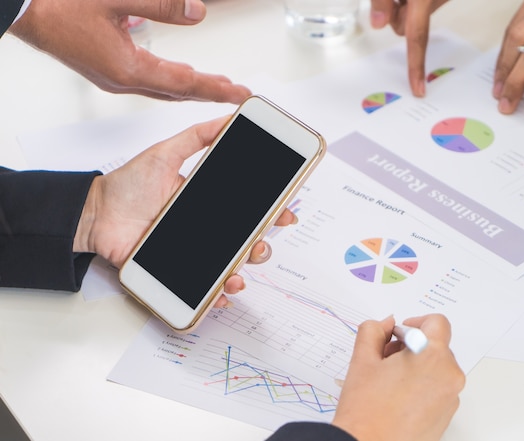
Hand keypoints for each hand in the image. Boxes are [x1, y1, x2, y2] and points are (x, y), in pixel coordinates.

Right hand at [9, 0, 250, 103]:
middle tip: (235, 93)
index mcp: (128, 70)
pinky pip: (148, 82)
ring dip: (191, 87)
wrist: (26, 12)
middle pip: (177, 92)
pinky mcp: (107, 72)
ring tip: (216, 85)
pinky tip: (179, 74)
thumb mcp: (116, 0)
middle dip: (209, 91)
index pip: (185, 83)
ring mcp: (113, 79)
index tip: (239, 95)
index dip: (216, 89)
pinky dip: (170, 80)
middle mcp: (123, 81)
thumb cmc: (61, 8)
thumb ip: (161, 6)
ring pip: (163, 89)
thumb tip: (196, 13)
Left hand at [73, 116, 295, 307]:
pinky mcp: (177, 272)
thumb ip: (197, 136)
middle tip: (261, 243)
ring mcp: (195, 252)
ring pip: (231, 267)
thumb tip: (228, 118)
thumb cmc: (128, 185)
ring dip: (242, 273)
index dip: (273, 212)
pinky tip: (220, 293)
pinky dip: (215, 296)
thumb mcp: (165, 154)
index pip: (250, 209)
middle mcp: (207, 228)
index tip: (287, 212)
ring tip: (238, 273)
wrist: (96, 213)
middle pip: (247, 242)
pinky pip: (203, 289)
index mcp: (210, 201)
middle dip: (262, 246)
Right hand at [332, 314, 464, 440]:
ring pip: (436, 369)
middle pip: (436, 347)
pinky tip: (396, 398)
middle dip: (412, 347)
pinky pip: (437, 390)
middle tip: (385, 359)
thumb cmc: (366, 408)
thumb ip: (374, 330)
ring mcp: (450, 399)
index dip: (416, 322)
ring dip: (416, 367)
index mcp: (433, 356)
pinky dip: (421, 387)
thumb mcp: (362, 359)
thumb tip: (386, 324)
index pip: (437, 323)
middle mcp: (449, 376)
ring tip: (388, 382)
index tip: (400, 333)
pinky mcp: (446, 417)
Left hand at [369, 0, 448, 96]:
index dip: (416, 67)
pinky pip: (421, 8)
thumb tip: (379, 24)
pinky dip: (412, 3)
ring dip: (402, 8)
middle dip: (396, 18)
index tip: (419, 90)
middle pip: (407, 28)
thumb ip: (381, 1)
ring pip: (413, 19)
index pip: (417, 38)